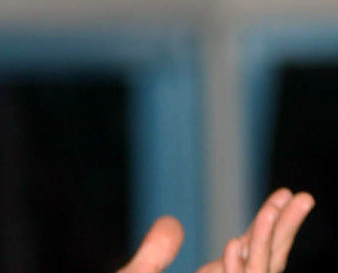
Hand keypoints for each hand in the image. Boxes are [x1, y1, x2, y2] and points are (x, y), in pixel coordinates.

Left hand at [116, 189, 313, 272]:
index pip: (251, 254)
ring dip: (266, 240)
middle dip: (283, 230)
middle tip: (302, 196)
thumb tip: (173, 222)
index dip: (269, 225)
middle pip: (264, 262)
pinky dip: (237, 270)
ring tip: (276, 205)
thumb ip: (156, 252)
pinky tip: (234, 243)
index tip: (283, 194)